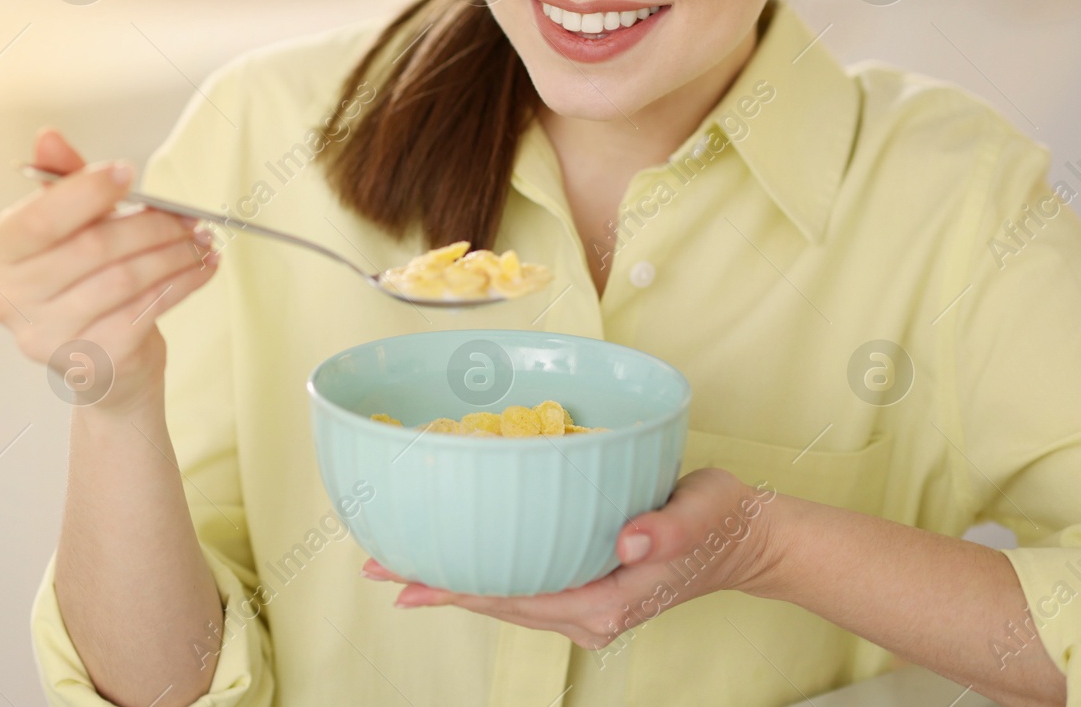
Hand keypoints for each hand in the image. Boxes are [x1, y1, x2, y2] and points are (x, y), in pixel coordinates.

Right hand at [0, 128, 219, 414]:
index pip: (39, 220)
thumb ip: (64, 182)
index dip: (86, 193)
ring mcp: (45, 336)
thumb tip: (48, 136)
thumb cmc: (84, 279)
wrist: (102, 360)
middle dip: (150, 226)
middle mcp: (9, 298)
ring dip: (173, 254)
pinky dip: (181, 285)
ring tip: (201, 240)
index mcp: (1, 252)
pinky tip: (202, 270)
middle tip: (188, 216)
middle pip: (92, 248)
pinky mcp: (88, 362)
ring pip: (124, 280)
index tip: (128, 172)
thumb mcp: (71, 225)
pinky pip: (144, 312)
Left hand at [360, 469, 778, 648]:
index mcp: (605, 601)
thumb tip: (632, 540)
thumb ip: (670, 530)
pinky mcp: (586, 588)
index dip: (455, 587)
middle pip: (496, 600)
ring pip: (504, 596)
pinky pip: (522, 586)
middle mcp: (587, 613)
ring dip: (453, 582)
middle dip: (436, 585)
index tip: (404, 577)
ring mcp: (585, 605)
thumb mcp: (703, 512)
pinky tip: (457, 562)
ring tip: (398, 565)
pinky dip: (484, 574)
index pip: (512, 596)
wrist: (749, 539)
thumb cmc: (722, 519)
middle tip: (375, 563)